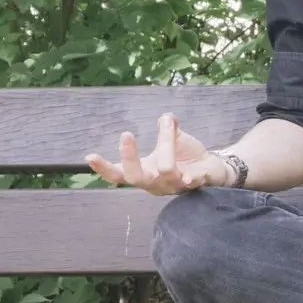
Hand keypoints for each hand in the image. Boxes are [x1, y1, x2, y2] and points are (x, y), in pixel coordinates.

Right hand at [85, 113, 224, 195]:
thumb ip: (166, 129)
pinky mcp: (196, 185)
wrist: (212, 169)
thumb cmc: (185, 157)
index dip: (104, 169)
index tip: (90, 156)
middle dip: (129, 157)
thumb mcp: (172, 140)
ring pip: (165, 170)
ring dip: (166, 144)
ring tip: (167, 123)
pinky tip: (188, 177)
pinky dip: (190, 178)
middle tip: (125, 134)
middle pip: (135, 177)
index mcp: (145, 172)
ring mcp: (174, 186)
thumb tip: (165, 116)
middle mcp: (156, 183)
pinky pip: (191, 182)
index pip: (119, 175)